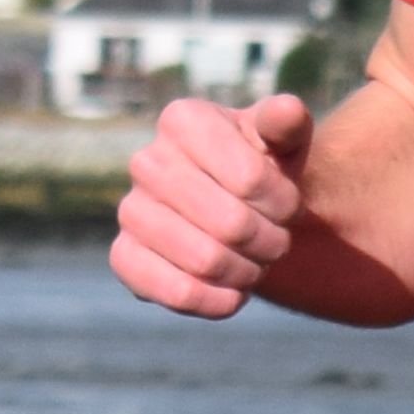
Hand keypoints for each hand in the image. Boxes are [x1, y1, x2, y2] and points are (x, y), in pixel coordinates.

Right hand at [110, 87, 313, 319]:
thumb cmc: (260, 165)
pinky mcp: (124, 257)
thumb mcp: (282, 140)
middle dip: (270, 242)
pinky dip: (217, 302)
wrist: (232, 205)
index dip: (284, 205)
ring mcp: (130, 210)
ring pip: (206, 262)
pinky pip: (176, 293)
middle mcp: (147, 161)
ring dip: (248, 272)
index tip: (289, 207)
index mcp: (184, 120)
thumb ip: (288, 124)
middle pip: (232, 224)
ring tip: (257, 263)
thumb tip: (288, 111)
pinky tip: (234, 293)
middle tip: (278, 242)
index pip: (251, 179)